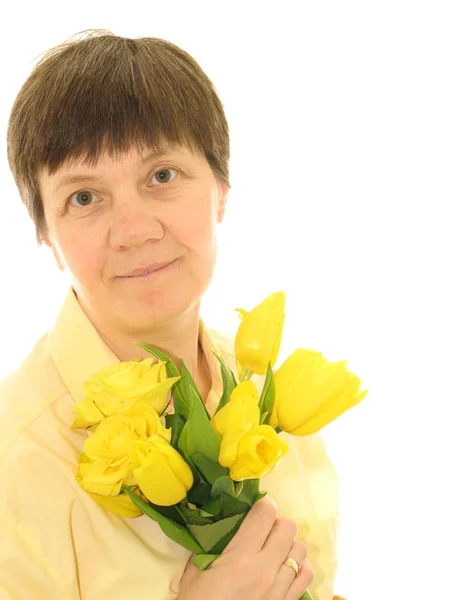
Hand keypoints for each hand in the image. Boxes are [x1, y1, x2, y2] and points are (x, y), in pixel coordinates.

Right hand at [177, 495, 313, 599]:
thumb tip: (220, 525)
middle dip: (277, 523)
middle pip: (289, 527)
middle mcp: (265, 571)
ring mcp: (280, 590)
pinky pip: (306, 576)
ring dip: (288, 546)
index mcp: (240, 558)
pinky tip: (284, 570)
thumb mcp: (195, 573)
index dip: (263, 505)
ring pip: (300, 550)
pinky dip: (298, 568)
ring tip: (274, 551)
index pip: (265, 514)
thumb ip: (210, 547)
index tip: (257, 509)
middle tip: (264, 530)